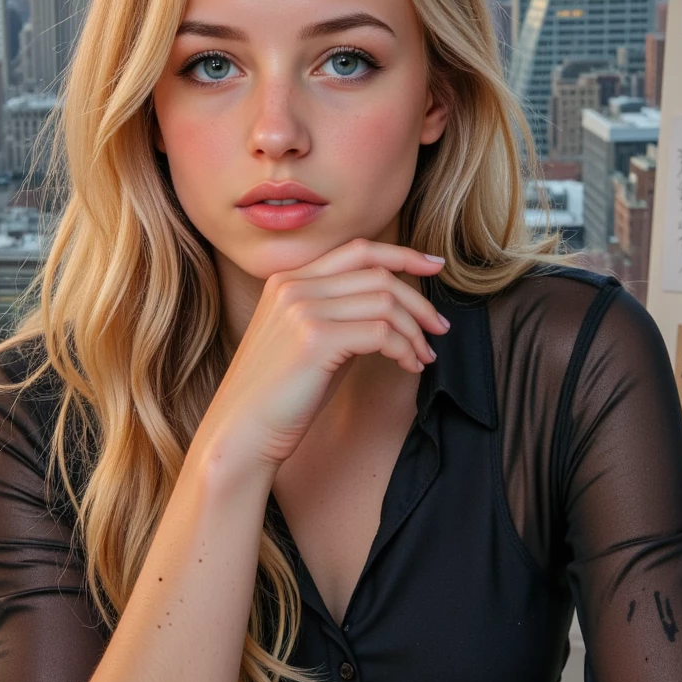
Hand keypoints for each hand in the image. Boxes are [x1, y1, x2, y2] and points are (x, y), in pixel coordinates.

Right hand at [196, 239, 448, 468]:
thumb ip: (342, 315)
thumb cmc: (280, 396)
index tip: (433, 266)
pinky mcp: (316, 338)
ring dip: (415, 331)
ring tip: (423, 355)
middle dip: (418, 300)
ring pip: (385, 301)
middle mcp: (294, 286)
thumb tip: (393, 309)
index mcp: (288, 280)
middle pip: (378, 273)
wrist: (241, 432)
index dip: (402, 254)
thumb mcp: (310, 341)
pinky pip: (382, 332)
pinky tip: (408, 366)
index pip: (358, 250)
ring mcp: (302, 309)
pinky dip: (404, 349)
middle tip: (439, 328)